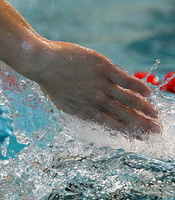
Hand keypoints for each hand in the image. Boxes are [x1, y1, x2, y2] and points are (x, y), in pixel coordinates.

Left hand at [29, 41, 160, 135]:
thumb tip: (96, 114)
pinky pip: (125, 80)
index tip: (141, 137)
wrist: (43, 62)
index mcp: (85, 111)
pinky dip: (138, 87)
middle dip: (143, 125)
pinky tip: (148, 93)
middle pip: (124, 116)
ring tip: (156, 114)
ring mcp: (101, 85)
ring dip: (144, 108)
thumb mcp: (64, 102)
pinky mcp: (104, 69)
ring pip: (129, 99)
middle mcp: (96, 101)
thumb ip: (82, 108)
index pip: (112, 125)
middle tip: (157, 131)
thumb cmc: (50, 81)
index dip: (129, 132)